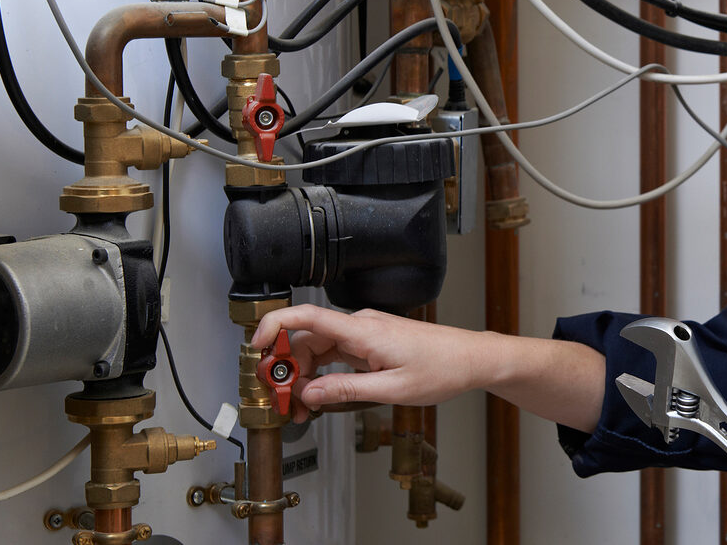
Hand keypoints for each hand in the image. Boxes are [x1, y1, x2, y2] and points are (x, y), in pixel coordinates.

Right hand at [252, 304, 480, 422]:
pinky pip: (334, 355)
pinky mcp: (369, 343)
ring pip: (317, 350)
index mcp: (363, 331)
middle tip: (280, 401)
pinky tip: (317, 397)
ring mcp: (364, 334)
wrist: (471, 358)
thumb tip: (308, 394)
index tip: (256, 348)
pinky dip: (321, 375)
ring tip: (299, 409)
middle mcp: (360, 326)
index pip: (307, 316)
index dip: (274, 327)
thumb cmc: (442, 368)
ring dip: (303, 377)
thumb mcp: (391, 390)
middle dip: (286, 370)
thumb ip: (345, 390)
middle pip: (305, 340)